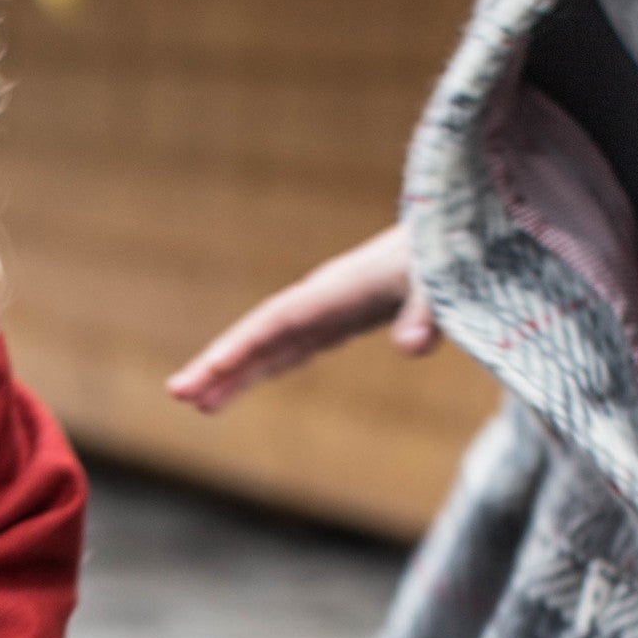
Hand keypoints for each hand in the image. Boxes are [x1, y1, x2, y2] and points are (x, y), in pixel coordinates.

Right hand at [166, 223, 436, 414]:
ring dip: (235, 374)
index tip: (207, 373)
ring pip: (272, 346)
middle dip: (220, 365)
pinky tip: (240, 386)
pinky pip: (293, 349)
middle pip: (261, 335)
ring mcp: (329, 310)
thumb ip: (427, 313)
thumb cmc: (450, 254)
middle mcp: (323, 299)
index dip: (242, 346)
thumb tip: (410, 349)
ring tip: (199, 406)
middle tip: (177, 396)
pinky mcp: (342, 320)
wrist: (461, 231)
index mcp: (338, 289)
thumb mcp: (444, 284)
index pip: (279, 322)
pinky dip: (265, 368)